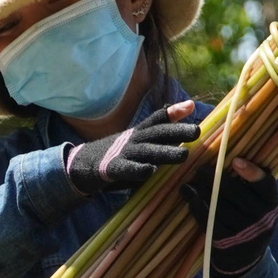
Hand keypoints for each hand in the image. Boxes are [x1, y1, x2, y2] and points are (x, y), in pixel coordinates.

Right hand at [64, 101, 200, 195]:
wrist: (81, 164)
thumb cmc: (117, 154)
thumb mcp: (138, 139)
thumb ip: (160, 129)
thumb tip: (187, 109)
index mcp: (139, 133)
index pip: (157, 119)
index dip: (173, 112)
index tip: (190, 106)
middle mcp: (133, 140)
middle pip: (157, 133)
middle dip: (177, 131)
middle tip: (196, 131)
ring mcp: (123, 153)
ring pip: (147, 151)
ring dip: (165, 152)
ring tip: (183, 155)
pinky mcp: (113, 169)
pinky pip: (127, 169)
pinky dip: (138, 169)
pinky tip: (150, 171)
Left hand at [180, 157, 277, 277]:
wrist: (245, 257)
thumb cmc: (250, 220)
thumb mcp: (259, 204)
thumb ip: (252, 185)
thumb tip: (230, 157)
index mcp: (271, 203)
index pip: (265, 185)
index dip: (252, 172)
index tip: (235, 160)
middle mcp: (261, 218)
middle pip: (236, 194)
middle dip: (216, 179)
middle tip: (200, 169)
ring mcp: (244, 233)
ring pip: (219, 207)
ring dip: (201, 193)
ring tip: (188, 184)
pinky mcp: (226, 243)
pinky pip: (209, 221)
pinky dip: (198, 208)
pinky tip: (190, 199)